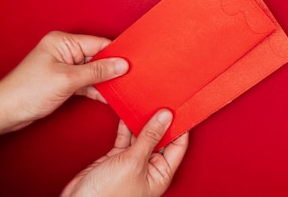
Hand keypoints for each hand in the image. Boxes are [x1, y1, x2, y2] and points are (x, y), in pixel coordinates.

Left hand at [0, 31, 127, 154]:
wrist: (4, 112)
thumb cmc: (27, 91)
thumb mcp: (68, 80)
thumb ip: (97, 72)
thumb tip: (121, 65)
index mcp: (62, 42)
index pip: (98, 44)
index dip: (116, 54)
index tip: (133, 63)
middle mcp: (64, 50)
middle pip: (97, 57)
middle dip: (112, 68)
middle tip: (131, 78)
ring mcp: (63, 65)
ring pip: (93, 70)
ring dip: (105, 80)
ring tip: (122, 88)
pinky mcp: (63, 80)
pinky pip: (86, 81)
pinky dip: (96, 89)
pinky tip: (108, 96)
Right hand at [61, 109, 188, 196]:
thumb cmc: (108, 195)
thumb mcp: (134, 162)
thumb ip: (149, 137)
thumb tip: (165, 117)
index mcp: (161, 173)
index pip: (178, 145)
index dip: (179, 126)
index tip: (178, 107)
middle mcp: (150, 168)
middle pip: (160, 138)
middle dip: (159, 121)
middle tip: (160, 101)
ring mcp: (133, 162)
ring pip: (142, 136)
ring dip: (141, 121)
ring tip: (144, 103)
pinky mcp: (117, 158)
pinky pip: (126, 138)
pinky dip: (126, 126)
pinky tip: (127, 113)